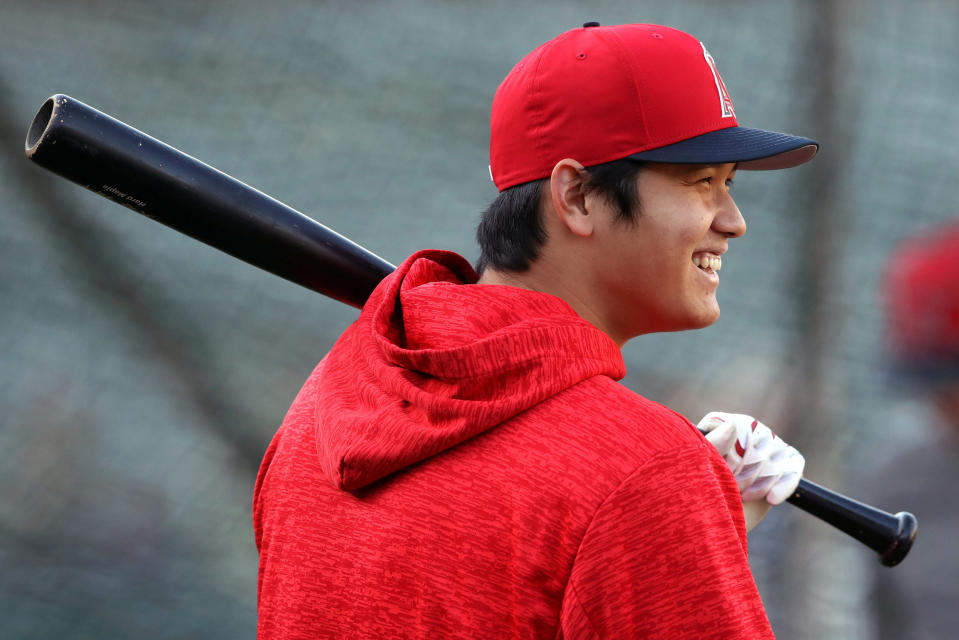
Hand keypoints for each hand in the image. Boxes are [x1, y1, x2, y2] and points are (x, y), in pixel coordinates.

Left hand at [697, 412, 804, 529]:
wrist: (710, 523)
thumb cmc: (697, 493)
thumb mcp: (700, 467)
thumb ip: (713, 443)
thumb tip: (733, 424)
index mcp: (719, 425)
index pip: (742, 427)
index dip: (737, 452)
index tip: (727, 472)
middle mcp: (743, 431)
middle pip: (764, 438)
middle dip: (751, 468)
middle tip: (735, 488)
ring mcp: (764, 447)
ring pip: (779, 452)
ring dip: (764, 479)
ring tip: (746, 496)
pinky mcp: (782, 465)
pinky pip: (794, 464)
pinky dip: (786, 483)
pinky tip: (771, 499)